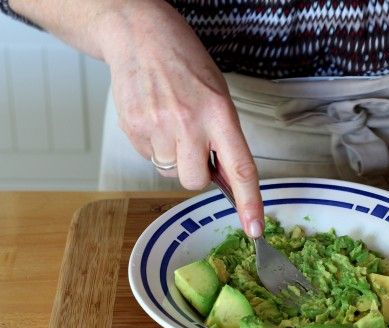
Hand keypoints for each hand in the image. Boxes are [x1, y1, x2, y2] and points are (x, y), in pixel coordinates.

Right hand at [99, 1, 263, 236]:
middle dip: (197, 172)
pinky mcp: (132, 129)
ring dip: (174, 157)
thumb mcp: (218, 96)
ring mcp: (157, 127)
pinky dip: (154, 146)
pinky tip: (155, 119)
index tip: (254, 228)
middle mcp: (188, 123)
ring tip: (171, 122)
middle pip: (195, 182)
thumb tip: (227, 181)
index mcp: (219, 113)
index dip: (250, 202)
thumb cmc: (186, 65)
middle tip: (194, 145)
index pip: (241, 168)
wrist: (140, 37)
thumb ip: (224, 138)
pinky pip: (149, 158)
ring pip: (170, 172)